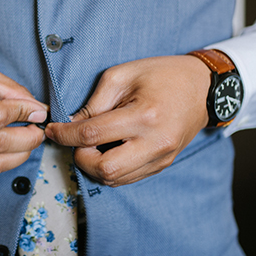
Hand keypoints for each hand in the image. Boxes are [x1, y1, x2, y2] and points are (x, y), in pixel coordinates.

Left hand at [45, 56, 210, 186]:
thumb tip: (71, 126)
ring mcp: (161, 158)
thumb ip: (94, 102)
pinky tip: (108, 150)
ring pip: (115, 180)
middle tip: (76, 140)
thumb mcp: (122, 75)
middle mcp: (155, 143)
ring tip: (92, 144)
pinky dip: (110, 169)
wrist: (203, 88)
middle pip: (104, 170)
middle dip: (80, 158)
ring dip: (94, 166)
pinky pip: (128, 178)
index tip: (52, 129)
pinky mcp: (163, 165)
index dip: (65, 135)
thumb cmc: (162, 75)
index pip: (92, 135)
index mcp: (144, 116)